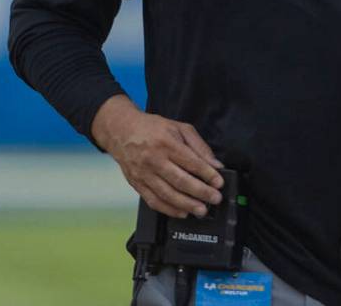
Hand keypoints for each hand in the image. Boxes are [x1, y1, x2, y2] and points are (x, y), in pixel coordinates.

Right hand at [92, 95, 224, 218]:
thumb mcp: (180, 128)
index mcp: (166, 143)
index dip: (208, 174)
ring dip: (186, 204)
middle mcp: (154, 160)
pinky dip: (168, 209)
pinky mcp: (137, 184)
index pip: (191, 162)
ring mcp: (144, 174)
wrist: (121, 131)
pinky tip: (182, 212)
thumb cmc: (152, 128)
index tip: (219, 182)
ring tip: (201, 210)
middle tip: (215, 199)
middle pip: (180, 180)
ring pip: (167, 194)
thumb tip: (215, 164)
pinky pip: (153, 201)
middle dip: (201, 192)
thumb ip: (199, 146)